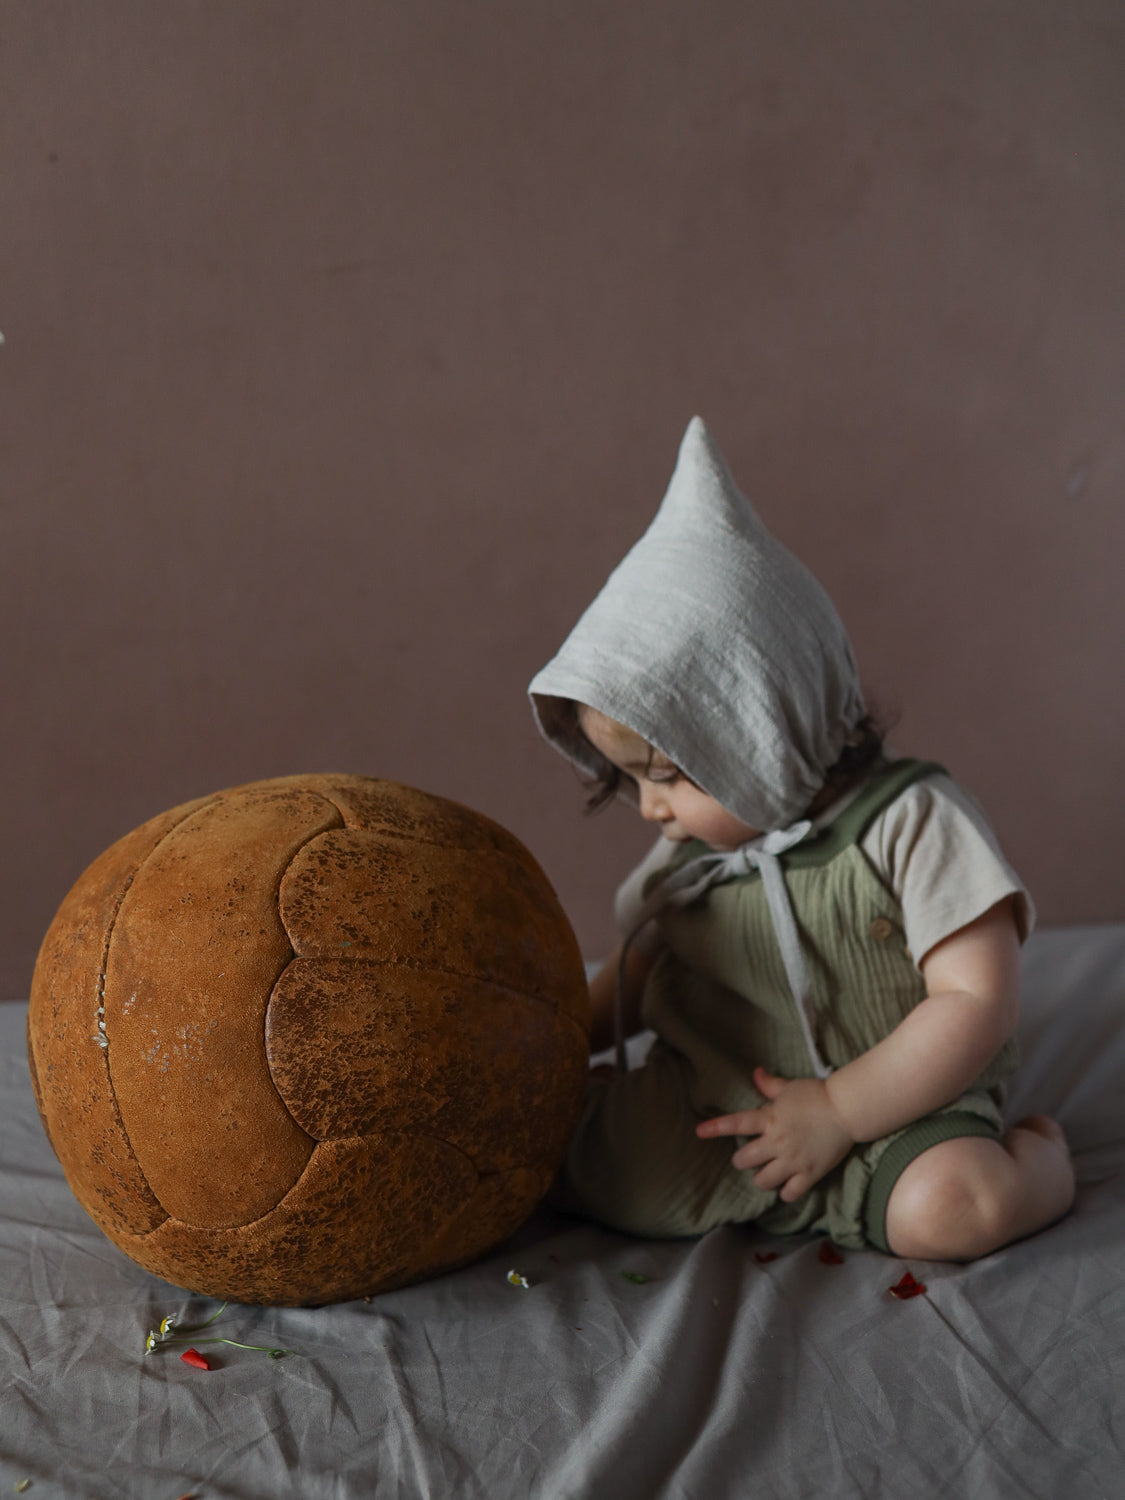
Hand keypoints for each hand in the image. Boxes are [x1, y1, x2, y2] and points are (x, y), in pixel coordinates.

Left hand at [695, 1068, 854, 1201]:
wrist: (847, 1110)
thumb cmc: (818, 1095)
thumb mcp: (790, 1087)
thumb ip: (769, 1085)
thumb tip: (755, 1073)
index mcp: (769, 1119)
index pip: (736, 1124)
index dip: (716, 1128)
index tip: (699, 1132)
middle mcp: (777, 1142)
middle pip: (744, 1160)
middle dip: (743, 1160)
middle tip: (751, 1156)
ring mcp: (792, 1160)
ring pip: (763, 1181)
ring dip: (762, 1178)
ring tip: (768, 1172)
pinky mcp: (809, 1174)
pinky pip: (789, 1194)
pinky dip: (785, 1192)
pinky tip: (787, 1185)